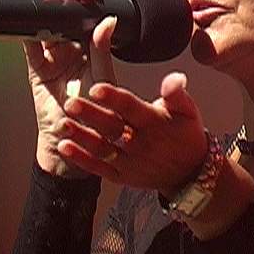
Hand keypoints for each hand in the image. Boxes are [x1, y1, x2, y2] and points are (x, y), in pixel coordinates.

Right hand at [23, 0, 116, 177]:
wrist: (81, 140)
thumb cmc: (98, 112)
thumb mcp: (105, 78)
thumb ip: (103, 50)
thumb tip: (109, 21)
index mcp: (91, 47)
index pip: (86, 16)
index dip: (86, 1)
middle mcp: (71, 48)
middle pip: (65, 15)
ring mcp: (53, 57)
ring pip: (47, 25)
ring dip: (49, 6)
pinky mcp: (38, 69)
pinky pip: (31, 47)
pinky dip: (28, 31)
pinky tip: (33, 18)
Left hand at [56, 72, 207, 194]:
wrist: (191, 173)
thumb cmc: (186, 136)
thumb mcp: (188, 111)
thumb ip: (176, 93)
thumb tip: (175, 77)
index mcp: (155, 122)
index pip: (132, 108)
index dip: (115, 98)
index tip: (97, 88)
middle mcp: (141, 143)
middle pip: (112, 127)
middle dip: (91, 115)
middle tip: (71, 103)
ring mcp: (130, 162)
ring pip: (102, 148)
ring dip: (81, 136)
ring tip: (63, 124)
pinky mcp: (122, 176)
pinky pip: (99, 168)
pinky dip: (81, 159)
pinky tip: (65, 146)